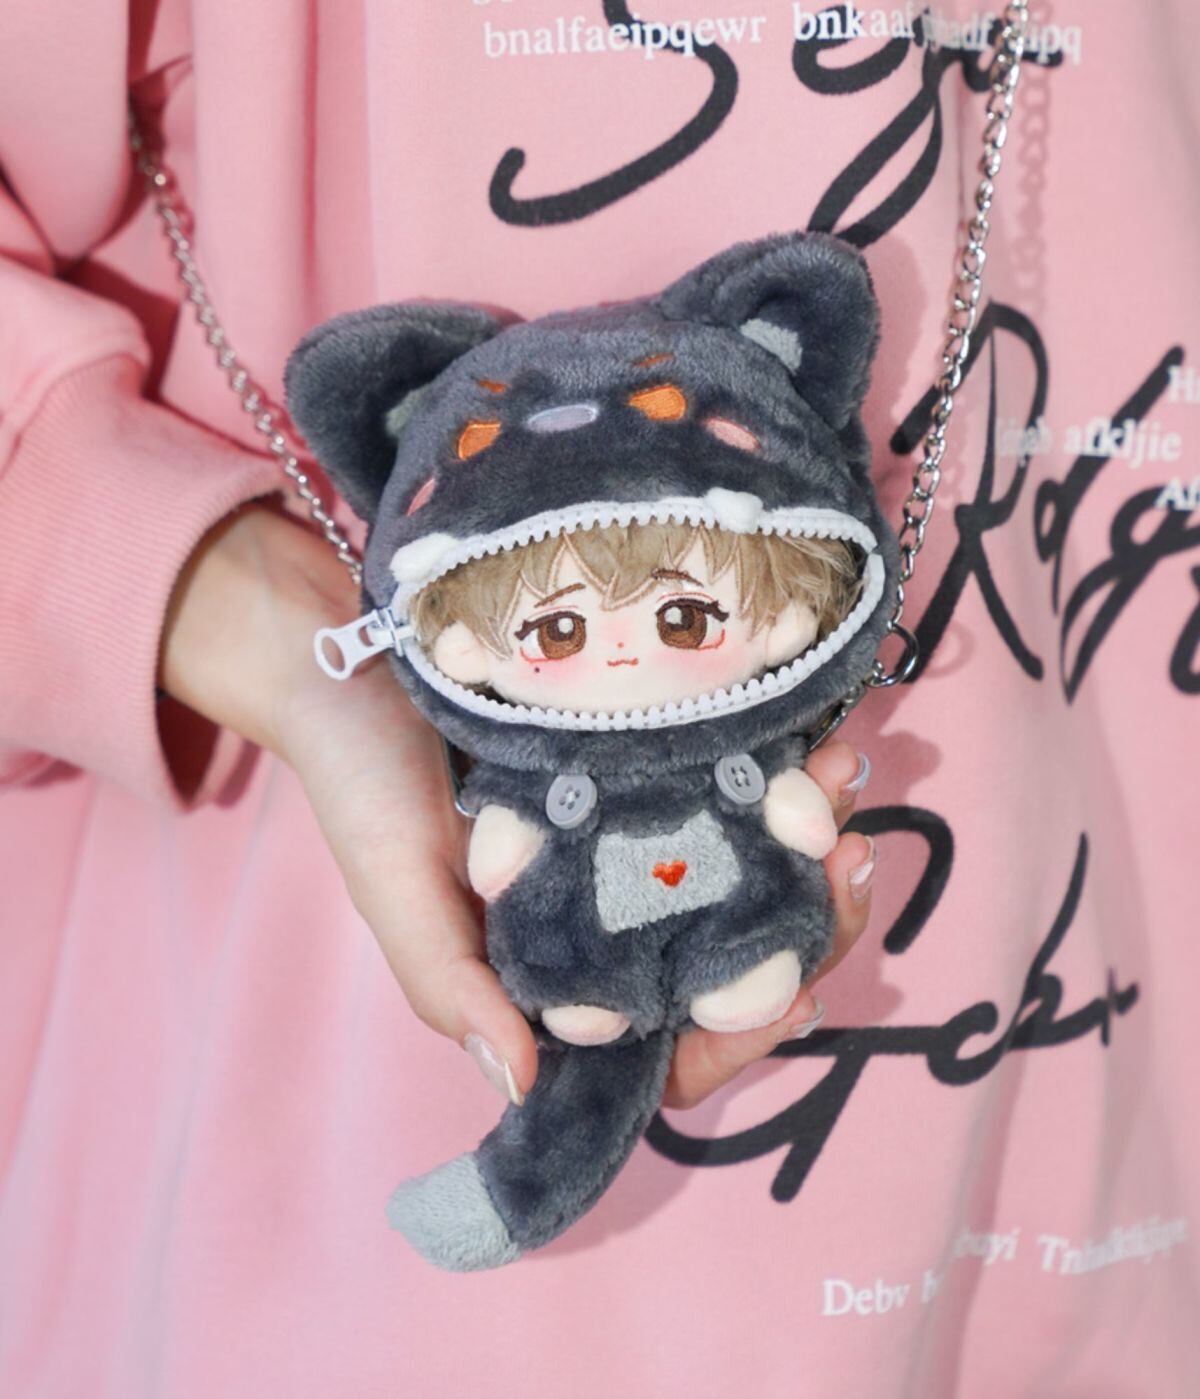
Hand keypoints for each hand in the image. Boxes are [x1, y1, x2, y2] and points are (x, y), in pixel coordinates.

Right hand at [159, 503, 875, 1112]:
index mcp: (556, 978)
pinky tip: (817, 742)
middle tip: (849, 863)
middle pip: (735, 961)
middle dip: (809, 924)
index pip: (665, 1048)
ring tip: (842, 779)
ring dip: (812, 840)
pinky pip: (732, 788)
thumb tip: (521, 1087)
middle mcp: (608, 919)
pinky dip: (785, 775)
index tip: (796, 996)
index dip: (739, 1039)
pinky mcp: (648, 770)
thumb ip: (452, 989)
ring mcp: (635, 843)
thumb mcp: (399, 892)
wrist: (353, 660)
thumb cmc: (366, 788)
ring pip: (753, 872)